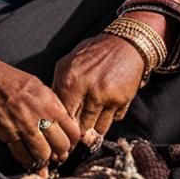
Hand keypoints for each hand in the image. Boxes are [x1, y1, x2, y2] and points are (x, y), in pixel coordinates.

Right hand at [0, 58, 80, 170]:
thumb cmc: (14, 81)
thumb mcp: (40, 88)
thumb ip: (53, 107)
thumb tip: (65, 127)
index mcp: (51, 103)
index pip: (73, 132)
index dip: (72, 141)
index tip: (67, 143)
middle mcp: (39, 116)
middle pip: (60, 147)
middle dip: (60, 153)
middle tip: (55, 154)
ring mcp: (23, 127)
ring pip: (43, 155)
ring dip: (43, 159)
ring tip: (42, 156)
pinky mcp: (7, 135)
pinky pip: (22, 156)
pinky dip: (27, 160)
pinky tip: (28, 157)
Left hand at [52, 10, 177, 140]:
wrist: (125, 43)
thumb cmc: (95, 53)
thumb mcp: (70, 63)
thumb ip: (60, 86)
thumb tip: (54, 113)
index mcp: (69, 80)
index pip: (62, 115)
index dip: (63, 126)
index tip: (65, 131)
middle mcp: (87, 89)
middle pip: (79, 127)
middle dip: (79, 132)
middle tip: (79, 134)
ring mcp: (105, 96)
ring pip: (97, 129)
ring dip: (95, 128)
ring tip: (94, 121)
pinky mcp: (121, 100)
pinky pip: (113, 121)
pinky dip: (110, 118)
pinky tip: (108, 107)